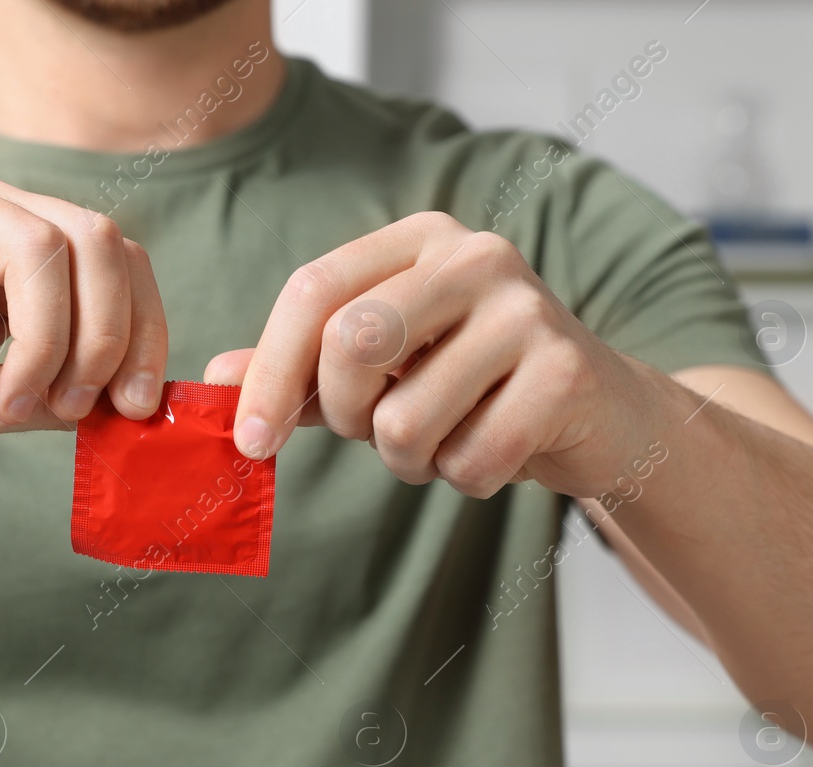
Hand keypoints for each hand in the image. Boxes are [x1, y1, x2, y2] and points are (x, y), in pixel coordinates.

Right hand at [0, 171, 168, 447]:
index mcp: (18, 245)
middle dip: (106, 335)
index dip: (146, 329)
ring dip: (41, 345)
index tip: (140, 408)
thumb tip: (121, 409)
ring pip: (36, 248)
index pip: (120, 259)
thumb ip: (40, 398)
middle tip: (72, 409)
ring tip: (5, 411)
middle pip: (96, 239)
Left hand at [204, 212, 664, 498]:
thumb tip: (213, 379)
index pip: (313, 291)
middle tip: (377, 432)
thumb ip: (302, 370)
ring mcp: (527, 308)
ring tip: (447, 440)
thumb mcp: (382, 371)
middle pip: (353, 342)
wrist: (599, 416)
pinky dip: (466, 479)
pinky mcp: (567, 371)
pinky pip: (471, 458)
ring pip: (407, 417)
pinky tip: (496, 452)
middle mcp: (475, 256)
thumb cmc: (473, 387)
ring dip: (411, 460)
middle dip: (348, 414)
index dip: (270, 373)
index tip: (250, 441)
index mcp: (419, 242)